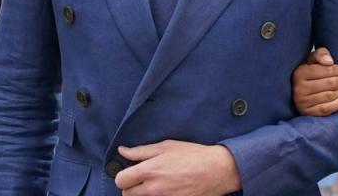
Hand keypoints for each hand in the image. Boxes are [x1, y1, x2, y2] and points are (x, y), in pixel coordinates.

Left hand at [115, 140, 240, 194]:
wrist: (216, 170)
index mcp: (149, 170)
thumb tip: (122, 151)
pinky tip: (165, 190)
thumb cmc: (192, 155)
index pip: (121, 180)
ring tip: (155, 185)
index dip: (124, 175)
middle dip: (131, 186)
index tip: (131, 172)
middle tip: (144, 179)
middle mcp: (153, 189)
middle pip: (126, 194)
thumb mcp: (167, 146)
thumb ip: (141, 151)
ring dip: (142, 194)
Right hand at [292, 46, 337, 115]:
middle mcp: (299, 88)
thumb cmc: (311, 72)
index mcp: (299, 73)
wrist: (301, 91)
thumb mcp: (313, 60)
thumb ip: (321, 54)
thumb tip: (330, 61)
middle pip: (329, 83)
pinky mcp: (307, 113)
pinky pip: (326, 109)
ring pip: (329, 96)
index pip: (325, 70)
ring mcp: (302, 102)